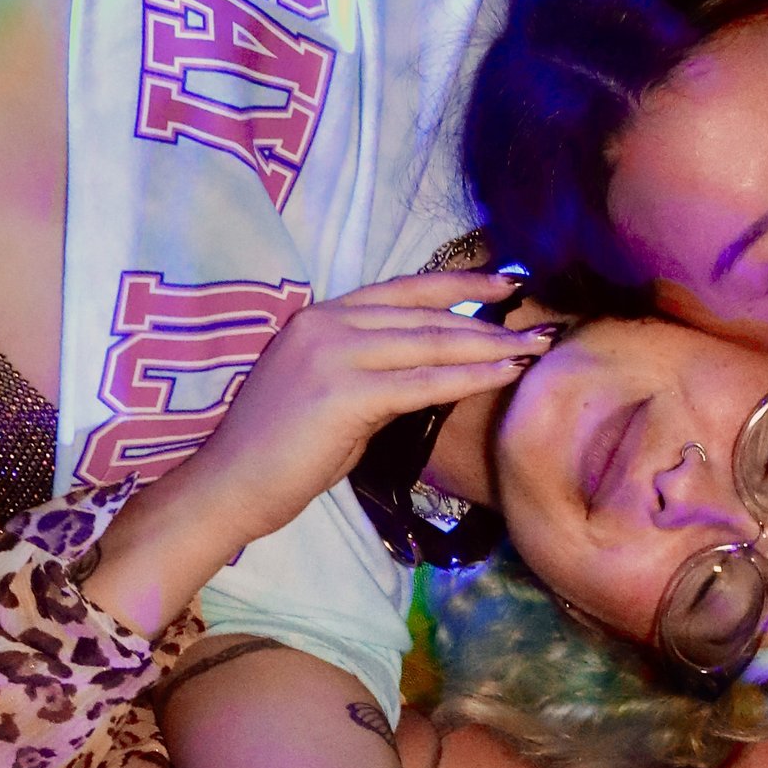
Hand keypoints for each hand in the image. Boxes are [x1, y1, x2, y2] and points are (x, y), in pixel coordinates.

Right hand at [88, 276, 550, 634]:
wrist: (229, 486)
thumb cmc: (279, 452)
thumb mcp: (329, 392)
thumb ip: (372, 368)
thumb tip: (430, 366)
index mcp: (321, 316)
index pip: (403, 289)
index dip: (459, 283)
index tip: (506, 281)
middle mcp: (327, 323)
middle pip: (425, 314)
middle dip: (487, 319)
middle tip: (538, 323)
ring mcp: (333, 353)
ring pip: (429, 342)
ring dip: (488, 345)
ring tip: (532, 349)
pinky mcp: (344, 393)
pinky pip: (422, 382)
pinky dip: (468, 377)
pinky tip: (502, 375)